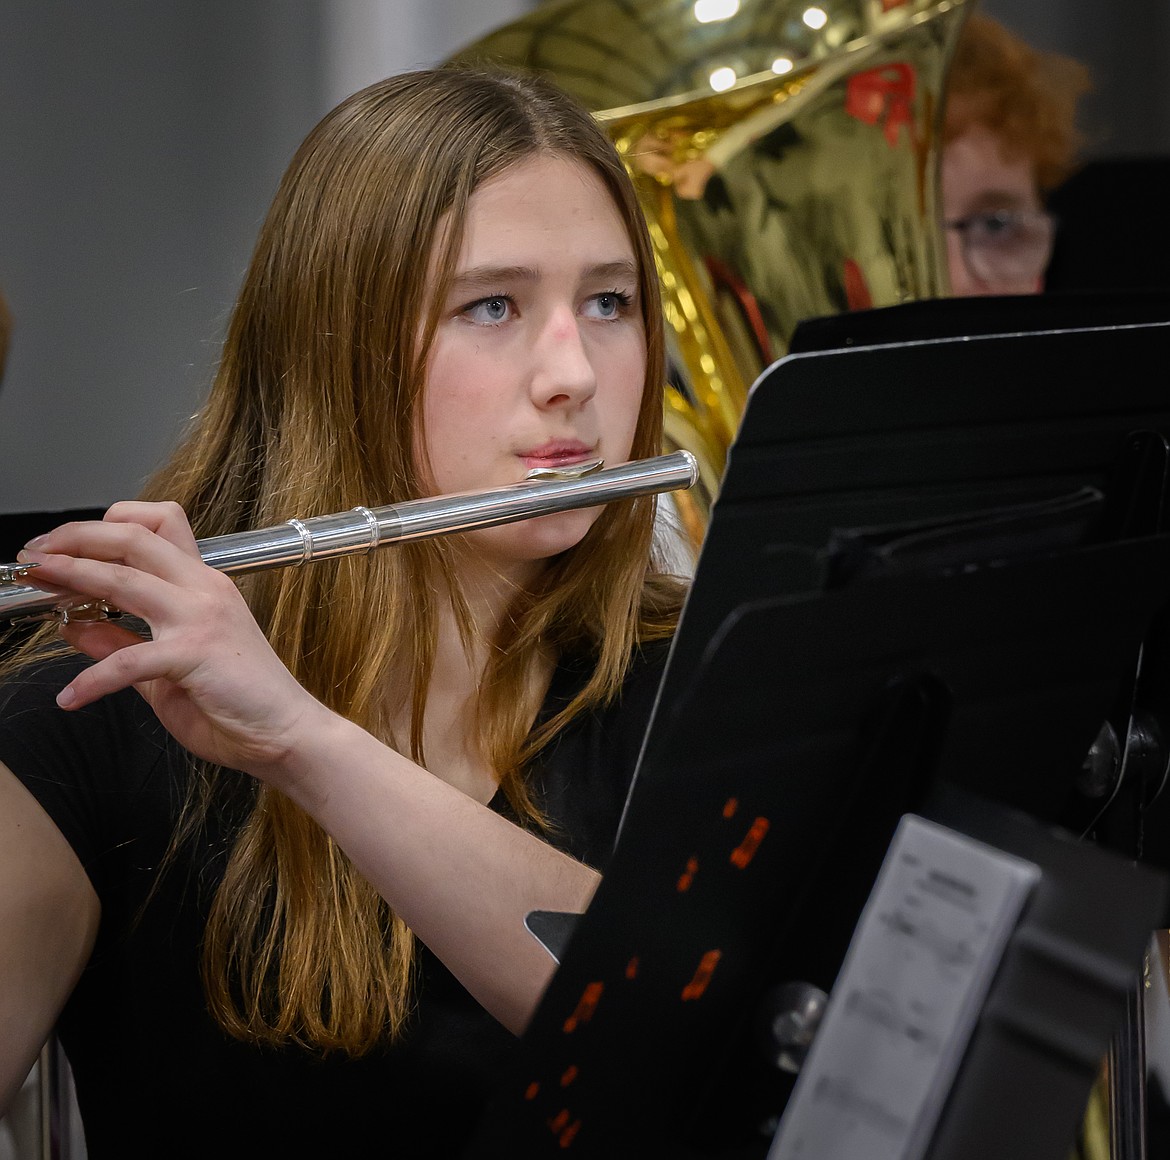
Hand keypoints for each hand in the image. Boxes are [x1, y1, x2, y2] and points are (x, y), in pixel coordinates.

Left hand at [16, 501, 331, 781]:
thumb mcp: (168, 670)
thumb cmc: (241, 704)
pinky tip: (71, 698)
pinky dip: (91, 679)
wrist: (288, 734)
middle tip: (35, 554)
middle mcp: (204, 590)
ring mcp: (201, 618)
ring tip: (35, 585)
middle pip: (132, 537)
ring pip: (124, 577)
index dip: (107, 525)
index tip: (68, 545)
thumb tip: (76, 626)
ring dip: (71, 575)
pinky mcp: (194, 654)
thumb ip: (124, 644)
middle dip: (74, 537)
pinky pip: (128, 660)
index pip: (159, 524)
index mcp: (203, 586)